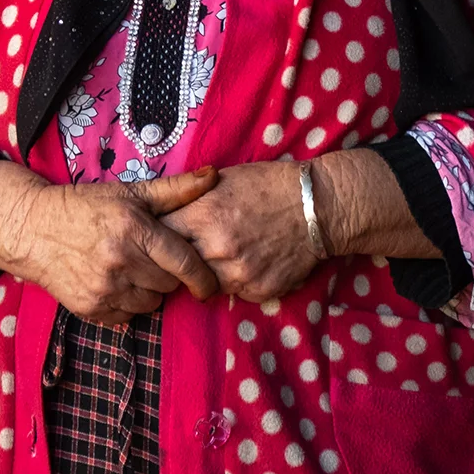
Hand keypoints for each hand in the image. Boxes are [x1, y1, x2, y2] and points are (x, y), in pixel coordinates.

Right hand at [0, 161, 223, 324]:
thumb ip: (175, 189)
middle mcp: (121, 262)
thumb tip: (213, 175)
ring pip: (151, 304)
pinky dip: (127, 303)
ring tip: (132, 269)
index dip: (204, 278)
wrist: (32, 229)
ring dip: (149, 291)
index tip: (210, 283)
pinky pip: (128, 316)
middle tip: (154, 259)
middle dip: (169, 275)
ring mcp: (104, 289)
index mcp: (135, 230)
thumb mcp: (130, 192)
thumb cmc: (85, 207)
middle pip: (170, 285)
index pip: (185, 264)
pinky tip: (114, 282)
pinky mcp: (90, 309)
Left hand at [159, 150, 444, 302]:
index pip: (159, 237)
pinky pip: (232, 292)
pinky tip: (245, 263)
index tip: (156, 239)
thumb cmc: (268, 184)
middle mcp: (215, 248)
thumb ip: (190, 201)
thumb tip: (162, 215)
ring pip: (204, 283)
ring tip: (218, 256)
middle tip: (181, 253)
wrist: (317, 206)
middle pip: (176, 267)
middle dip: (176, 261)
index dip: (156, 238)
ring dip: (205, 273)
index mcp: (202, 216)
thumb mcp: (222, 180)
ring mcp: (237, 273)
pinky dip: (233, 281)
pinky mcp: (257, 290)